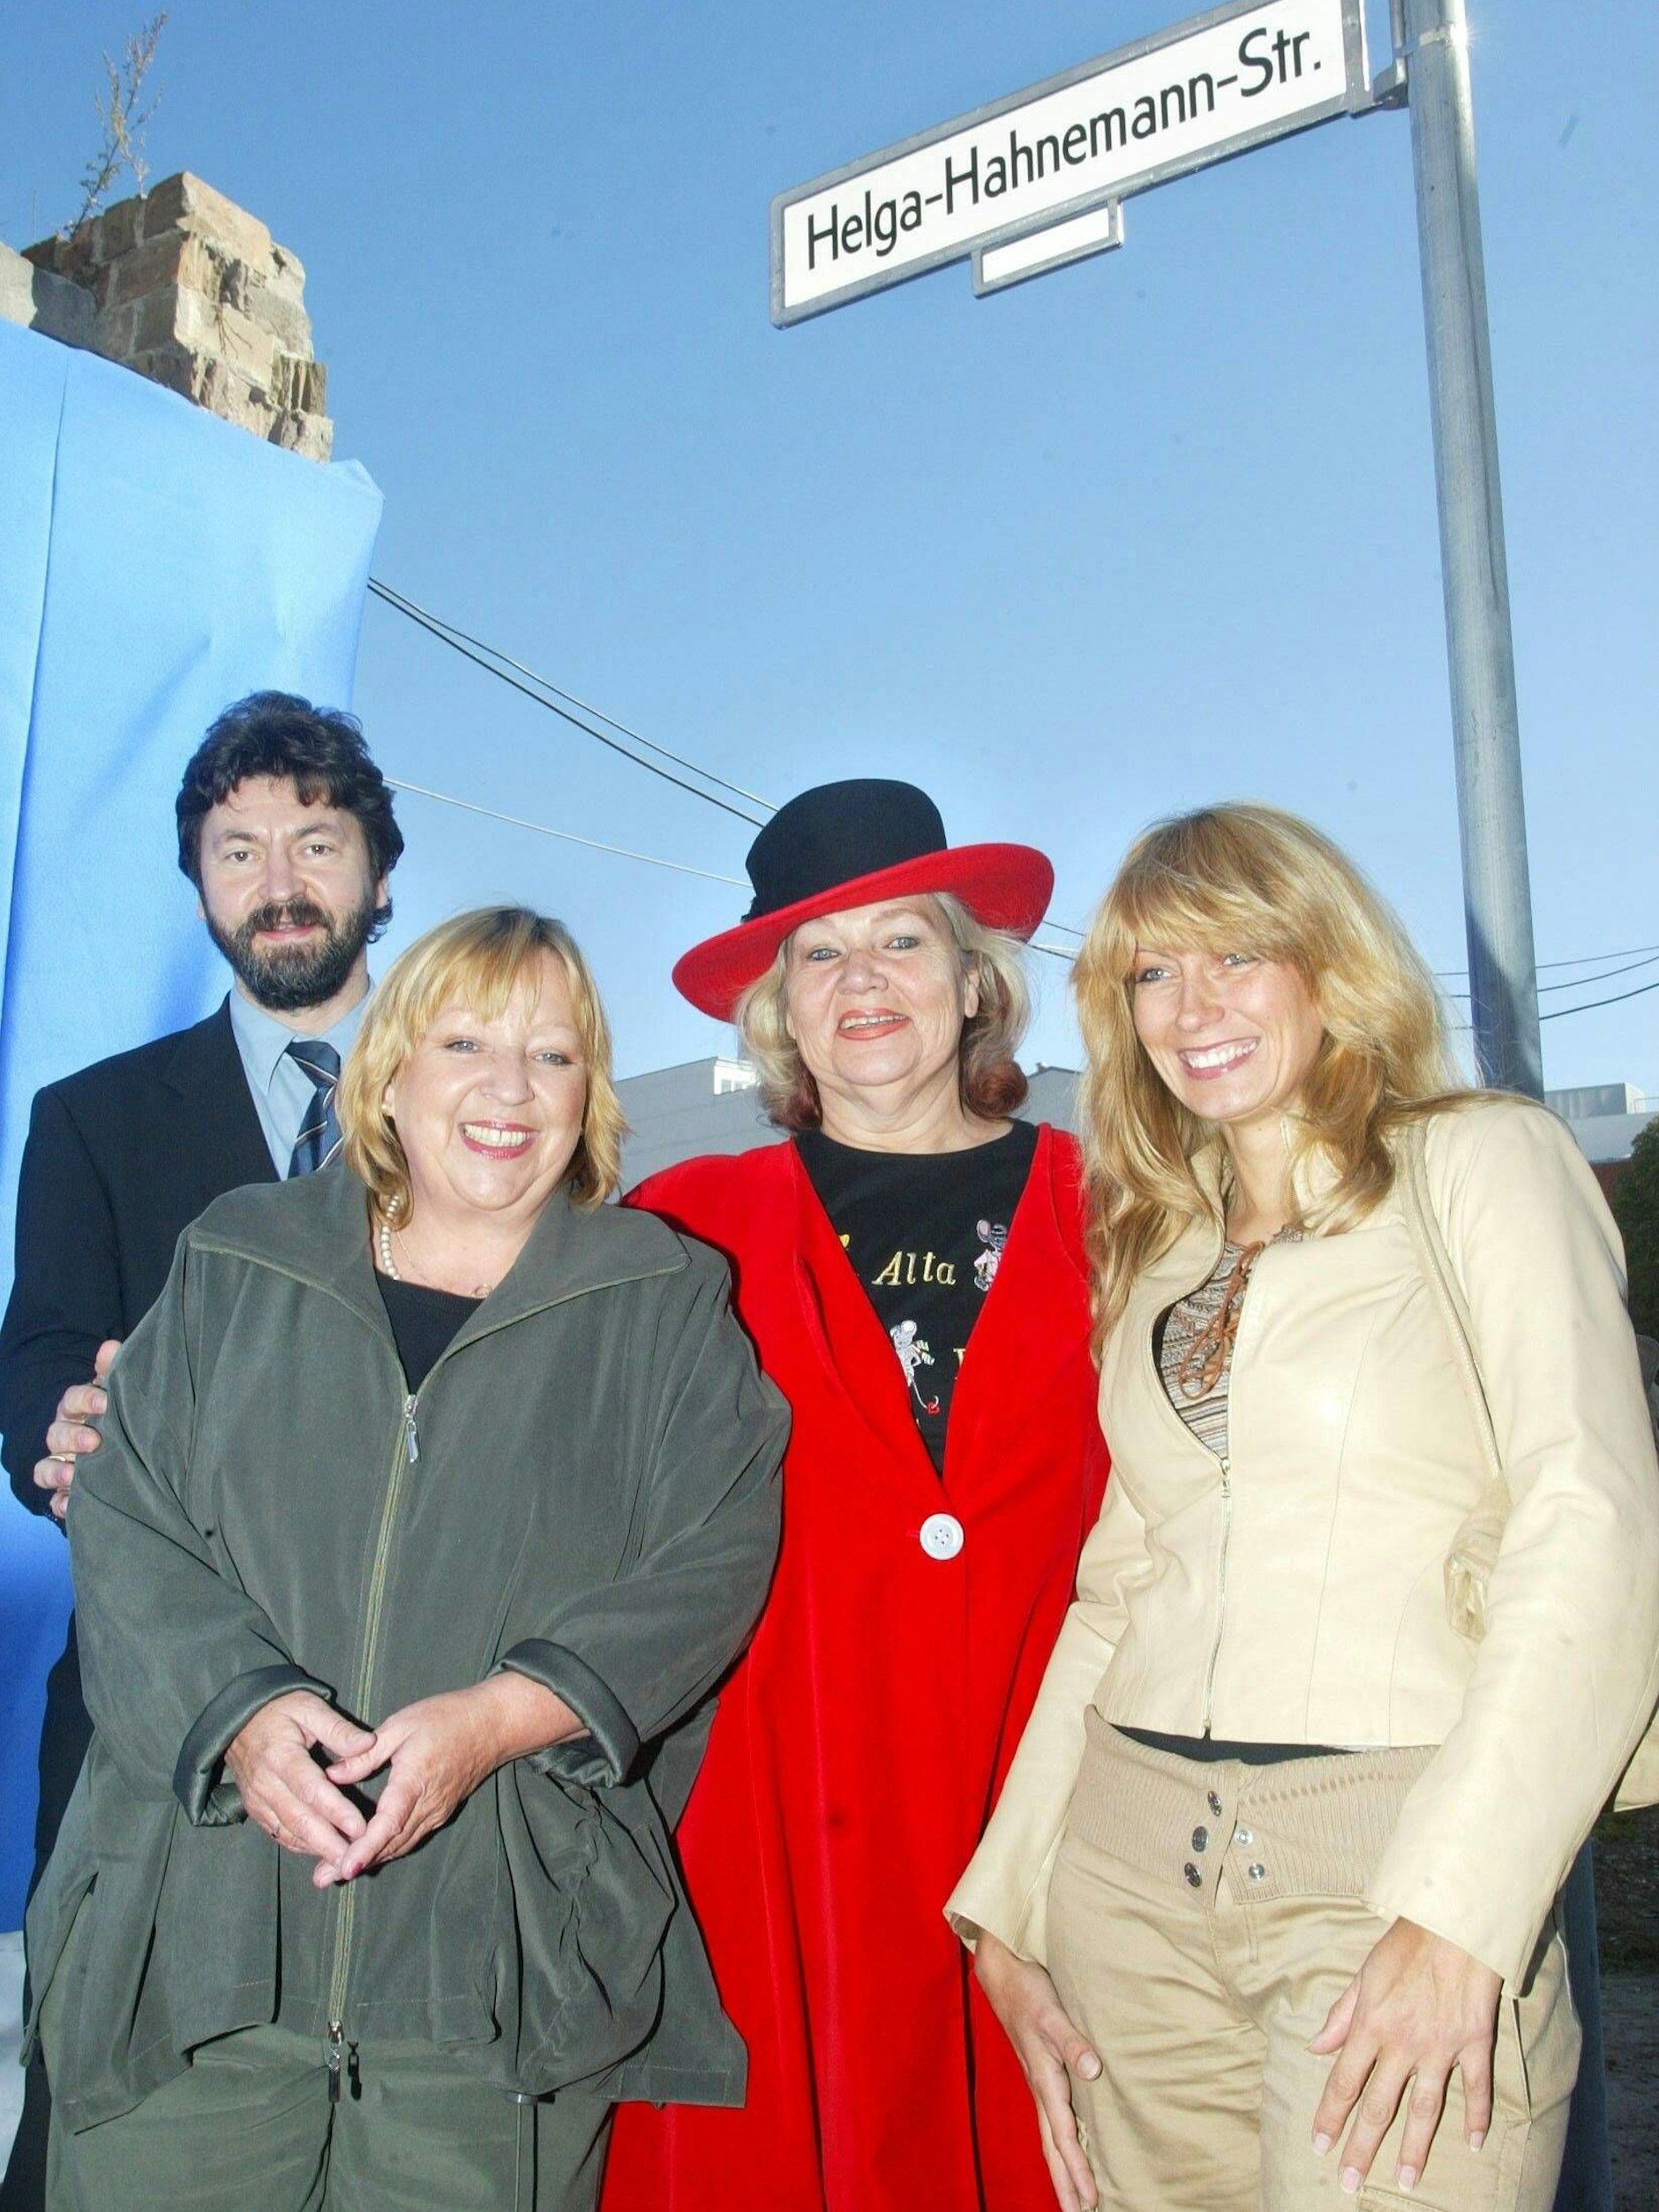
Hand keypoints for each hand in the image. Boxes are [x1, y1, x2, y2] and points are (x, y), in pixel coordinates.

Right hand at [34, 1339, 119, 1520]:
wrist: (132, 1453)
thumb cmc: (120, 1416)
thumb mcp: (119, 1393)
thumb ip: (114, 1371)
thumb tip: (111, 1346)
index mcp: (79, 1410)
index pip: (72, 1399)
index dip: (85, 1399)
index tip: (105, 1402)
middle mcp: (65, 1437)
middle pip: (56, 1434)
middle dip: (72, 1437)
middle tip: (94, 1441)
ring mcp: (62, 1465)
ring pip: (46, 1467)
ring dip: (56, 1471)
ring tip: (73, 1475)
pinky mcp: (66, 1493)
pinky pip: (54, 1500)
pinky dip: (60, 1502)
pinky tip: (71, 1504)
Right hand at [225, 1690, 375, 1863]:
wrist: (238, 1722)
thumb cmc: (280, 1711)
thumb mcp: (309, 1707)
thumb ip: (338, 1728)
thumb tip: (368, 1744)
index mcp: (281, 1756)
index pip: (311, 1789)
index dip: (336, 1811)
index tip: (361, 1827)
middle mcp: (265, 1783)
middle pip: (299, 1820)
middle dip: (328, 1843)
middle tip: (355, 1858)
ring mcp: (257, 1801)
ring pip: (289, 1833)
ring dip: (317, 1850)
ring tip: (345, 1862)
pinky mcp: (256, 1811)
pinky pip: (280, 1834)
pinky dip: (302, 1847)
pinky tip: (324, 1853)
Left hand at [320, 1675, 578, 1885]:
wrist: (491, 1725)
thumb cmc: (445, 1718)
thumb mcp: (400, 1725)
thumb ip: (365, 1754)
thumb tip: (331, 1775)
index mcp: (415, 1781)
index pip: (388, 1823)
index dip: (365, 1847)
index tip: (345, 1868)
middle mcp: (427, 1805)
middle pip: (390, 1844)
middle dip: (356, 1863)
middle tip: (322, 1878)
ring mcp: (436, 1813)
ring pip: (399, 1845)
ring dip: (369, 1860)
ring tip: (334, 1872)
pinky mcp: (439, 1813)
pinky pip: (410, 1838)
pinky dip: (386, 1849)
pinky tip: (367, 1853)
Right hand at [974, 1929, 1100, 2211]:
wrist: (1003, 1972)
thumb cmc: (1028, 1991)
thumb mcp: (1051, 2013)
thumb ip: (1072, 2041)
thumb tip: (1092, 2070)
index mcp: (1044, 2079)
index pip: (1062, 2135)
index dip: (1076, 2168)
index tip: (1089, 2200)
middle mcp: (1041, 2087)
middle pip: (1053, 2147)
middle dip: (1065, 2183)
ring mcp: (1040, 2082)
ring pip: (1051, 2136)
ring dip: (1063, 2169)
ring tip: (1075, 2198)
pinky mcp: (1042, 2072)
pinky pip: (1053, 2120)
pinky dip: (1061, 2144)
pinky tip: (1068, 2149)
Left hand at [1309, 1917, 1501, 2194]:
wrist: (1452, 1923)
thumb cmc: (1404, 1944)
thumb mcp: (1363, 1974)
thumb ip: (1341, 2015)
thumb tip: (1315, 2047)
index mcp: (1371, 2025)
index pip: (1344, 2082)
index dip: (1330, 2116)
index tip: (1319, 2145)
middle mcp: (1403, 2044)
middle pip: (1379, 2106)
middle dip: (1362, 2147)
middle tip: (1349, 2182)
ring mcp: (1441, 2047)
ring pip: (1424, 2109)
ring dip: (1414, 2148)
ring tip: (1405, 2181)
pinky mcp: (1474, 2043)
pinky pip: (1475, 2088)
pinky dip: (1476, 2116)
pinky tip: (1474, 2143)